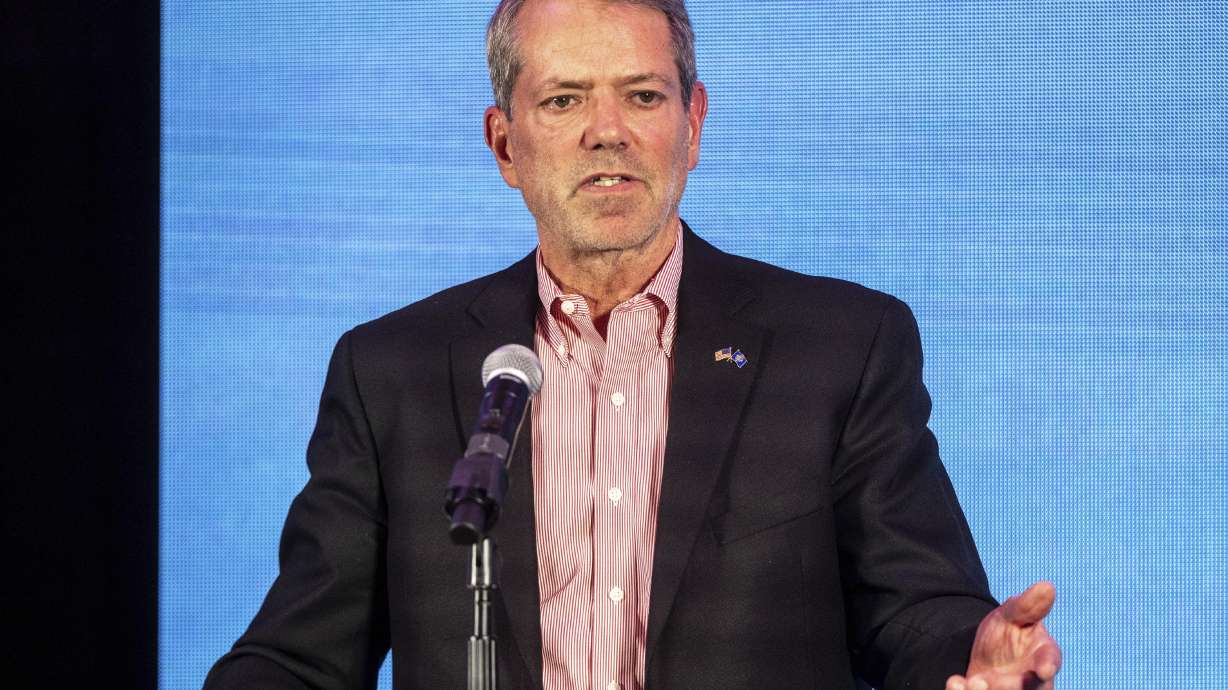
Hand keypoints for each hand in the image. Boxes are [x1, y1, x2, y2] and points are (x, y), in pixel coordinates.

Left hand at [945, 581, 1061, 689]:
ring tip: (972, 682)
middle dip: (1008, 687)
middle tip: (985, 680)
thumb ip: (1028, 606)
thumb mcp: (1012, 615)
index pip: (1050, 661)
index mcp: (1043, 657)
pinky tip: (955, 682)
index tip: (1044, 669)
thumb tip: (1046, 585)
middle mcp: (1031, 683)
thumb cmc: (1007, 633)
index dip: (1047, 665)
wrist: (984, 653)